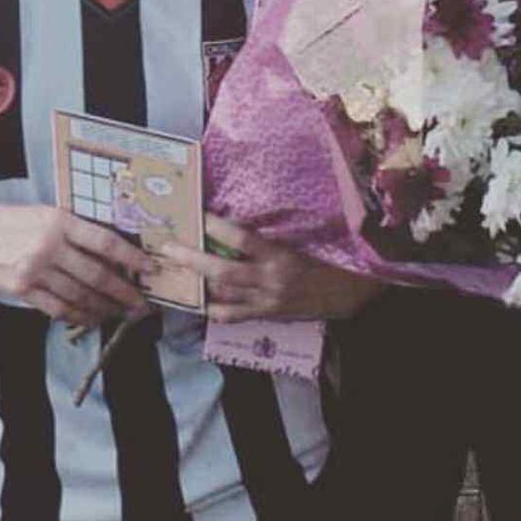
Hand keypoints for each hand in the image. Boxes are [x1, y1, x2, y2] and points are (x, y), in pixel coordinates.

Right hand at [0, 204, 153, 326]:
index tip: (149, 268)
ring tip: (121, 313)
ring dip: (105, 308)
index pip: (104, 241)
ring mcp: (35, 270)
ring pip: (80, 296)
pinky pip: (58, 308)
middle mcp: (50, 246)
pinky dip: (78, 316)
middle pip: (96, 275)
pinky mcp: (23, 290)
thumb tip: (112, 252)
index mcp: (59, 221)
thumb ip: (75, 231)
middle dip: (124, 292)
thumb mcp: (45, 214)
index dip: (130, 258)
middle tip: (142, 304)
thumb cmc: (13, 221)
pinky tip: (92, 318)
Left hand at [161, 214, 379, 322]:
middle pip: (223, 271)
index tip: (198, 214)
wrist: (353, 290)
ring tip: (173, 270)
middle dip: (192, 259)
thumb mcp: (308, 234)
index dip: (217, 226)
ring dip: (197, 283)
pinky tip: (199, 302)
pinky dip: (216, 310)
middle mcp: (270, 280)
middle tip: (167, 247)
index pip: (242, 238)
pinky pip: (236, 315)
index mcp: (281, 255)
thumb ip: (279, 223)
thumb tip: (250, 204)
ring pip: (224, 294)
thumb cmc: (330, 254)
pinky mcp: (269, 314)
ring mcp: (267, 300)